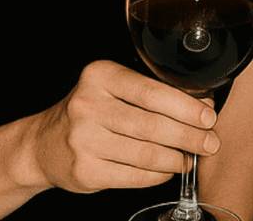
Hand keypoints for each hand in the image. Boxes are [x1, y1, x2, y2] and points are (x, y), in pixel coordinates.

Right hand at [21, 60, 220, 192]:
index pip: (153, 92)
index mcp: (100, 76)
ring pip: (146, 153)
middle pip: (152, 125)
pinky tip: (168, 171)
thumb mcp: (114, 89)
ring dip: (176, 158)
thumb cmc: (92, 111)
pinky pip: (134, 176)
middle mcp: (88, 105)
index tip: (209, 117)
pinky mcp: (84, 171)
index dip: (187, 107)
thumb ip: (155, 93)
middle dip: (189, 136)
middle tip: (210, 142)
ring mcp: (83, 140)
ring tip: (191, 158)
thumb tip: (203, 106)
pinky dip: (157, 175)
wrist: (42, 144)